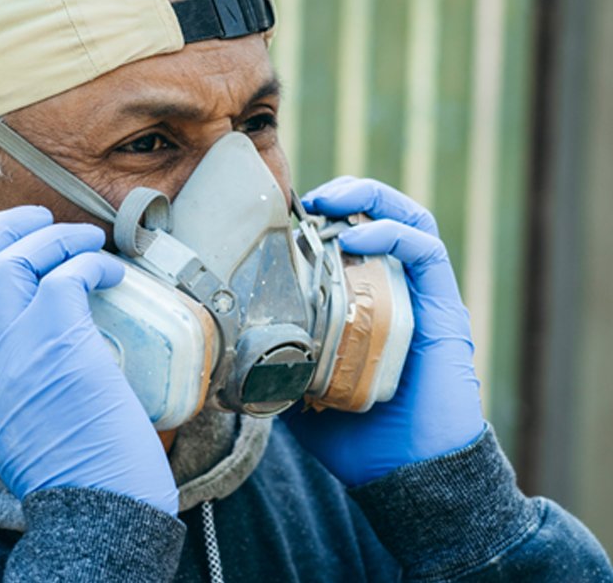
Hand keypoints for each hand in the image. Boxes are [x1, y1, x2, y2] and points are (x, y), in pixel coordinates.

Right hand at [0, 206, 177, 514]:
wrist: (97, 508)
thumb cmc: (74, 474)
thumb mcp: (12, 431)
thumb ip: (10, 384)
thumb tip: (40, 350)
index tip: (6, 261)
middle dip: (1, 231)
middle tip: (39, 222)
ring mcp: (12, 347)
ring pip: (13, 257)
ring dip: (53, 237)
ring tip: (84, 239)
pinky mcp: (56, 338)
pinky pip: (64, 273)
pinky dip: (89, 262)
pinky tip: (109, 272)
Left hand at [281, 177, 484, 486]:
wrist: (407, 472)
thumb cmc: (357, 436)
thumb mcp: (297, 390)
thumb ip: (271, 362)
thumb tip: (222, 350)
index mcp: (365, 304)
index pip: (352, 242)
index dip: (323, 218)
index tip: (285, 214)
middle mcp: (397, 292)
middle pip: (381, 220)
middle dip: (347, 195)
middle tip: (310, 198)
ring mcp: (423, 297)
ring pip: (409, 222)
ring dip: (371, 200)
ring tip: (331, 200)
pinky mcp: (444, 308)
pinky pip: (426, 252)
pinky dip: (393, 232)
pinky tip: (356, 235)